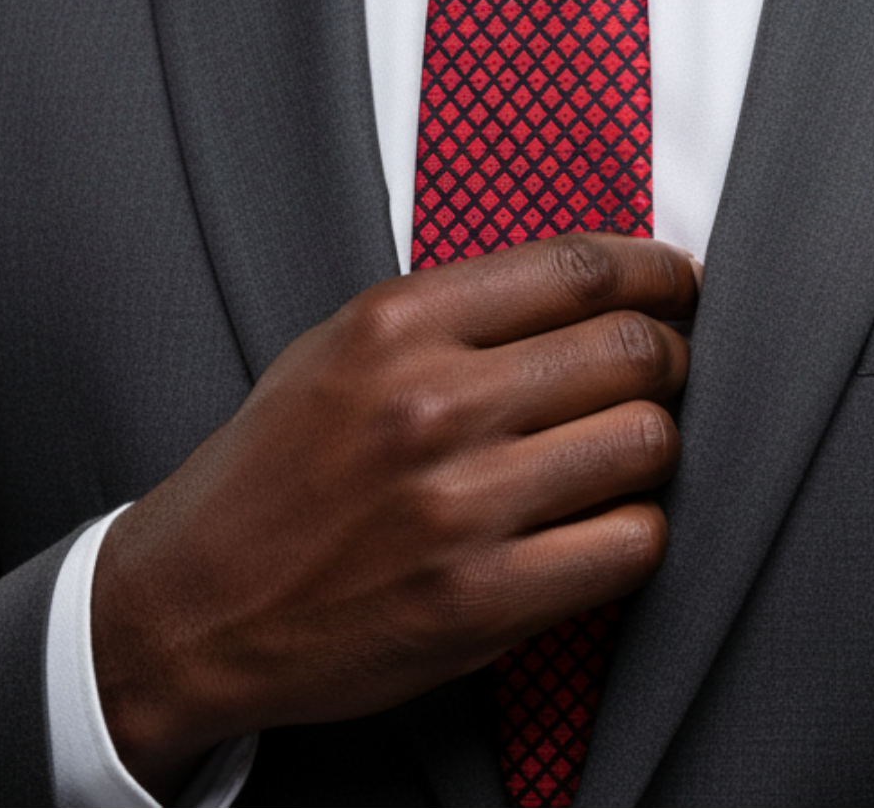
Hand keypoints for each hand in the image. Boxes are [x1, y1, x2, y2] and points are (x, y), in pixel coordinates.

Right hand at [91, 233, 697, 797]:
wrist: (191, 605)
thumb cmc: (281, 466)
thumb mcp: (345, 345)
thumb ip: (465, 309)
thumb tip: (601, 287)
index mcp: (400, 324)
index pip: (582, 267)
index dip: (659, 270)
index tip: (682, 283)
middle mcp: (433, 404)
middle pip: (634, 349)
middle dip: (674, 355)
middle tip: (669, 368)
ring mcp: (458, 506)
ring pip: (649, 442)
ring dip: (658, 444)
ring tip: (629, 448)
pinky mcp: (477, 602)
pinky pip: (631, 544)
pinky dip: (639, 529)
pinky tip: (607, 522)